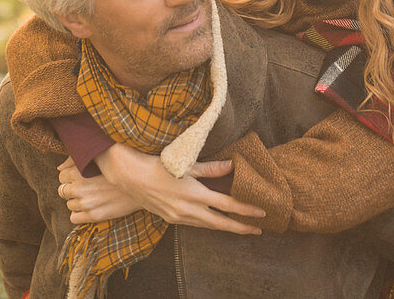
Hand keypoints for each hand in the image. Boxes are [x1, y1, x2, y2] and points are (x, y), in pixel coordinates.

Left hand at [57, 158, 137, 224]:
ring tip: (91, 195)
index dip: (69, 175)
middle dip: (71, 188)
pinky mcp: (93, 216)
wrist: (142, 183)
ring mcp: (86, 204)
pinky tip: (90, 206)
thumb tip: (59, 168)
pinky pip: (74, 218)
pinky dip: (79, 213)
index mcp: (79, 171)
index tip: (79, 175)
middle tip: (85, 185)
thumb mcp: (101, 155)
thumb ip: (76, 159)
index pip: (61, 176)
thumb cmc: (123, 164)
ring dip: (77, 200)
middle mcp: (79, 188)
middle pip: (63, 191)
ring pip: (69, 204)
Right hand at [90, 144, 265, 234]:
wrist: (132, 179)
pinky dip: (209, 224)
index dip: (245, 210)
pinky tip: (215, 221)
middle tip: (258, 229)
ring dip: (225, 227)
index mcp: (195, 194)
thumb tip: (232, 166)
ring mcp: (179, 217)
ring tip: (241, 227)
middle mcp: (188, 210)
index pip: (227, 206)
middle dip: (241, 228)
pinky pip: (196, 224)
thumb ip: (211, 168)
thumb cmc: (160, 165)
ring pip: (208, 226)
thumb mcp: (187, 163)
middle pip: (220, 223)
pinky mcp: (172, 219)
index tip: (261, 213)